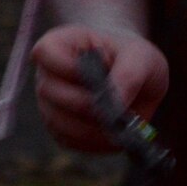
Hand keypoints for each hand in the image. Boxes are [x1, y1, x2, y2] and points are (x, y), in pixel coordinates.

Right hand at [32, 26, 168, 154]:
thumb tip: (113, 107)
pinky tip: (115, 135)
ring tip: (120, 125)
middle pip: (49, 91)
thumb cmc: (134, 59)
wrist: (137, 77)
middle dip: (85, 103)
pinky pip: (68, 140)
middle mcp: (48, 74)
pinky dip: (93, 142)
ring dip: (90, 128)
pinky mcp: (59, 129)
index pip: (45, 52)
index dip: (67, 67)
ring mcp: (49, 103)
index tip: (97, 76)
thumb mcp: (142, 57)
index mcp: (61, 43)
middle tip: (117, 109)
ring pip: (57, 121)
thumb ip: (129, 75)